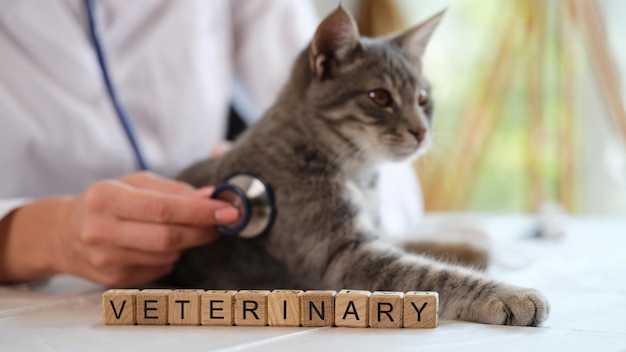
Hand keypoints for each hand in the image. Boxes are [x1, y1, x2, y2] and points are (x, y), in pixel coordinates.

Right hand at [0, 172, 238, 286]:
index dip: (201, 212)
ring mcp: (106, 260)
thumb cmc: (106, 202)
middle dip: (203, 230)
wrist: (63, 234)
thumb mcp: (133, 183)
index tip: (230, 211)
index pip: (163, 208)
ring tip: (186, 229)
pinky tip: (162, 245)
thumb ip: (173, 189)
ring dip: (188, 242)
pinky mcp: (114, 280)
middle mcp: (101, 231)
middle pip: (168, 237)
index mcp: (106, 198)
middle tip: (223, 223)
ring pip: (168, 254)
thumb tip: (211, 197)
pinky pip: (160, 268)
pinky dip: (171, 255)